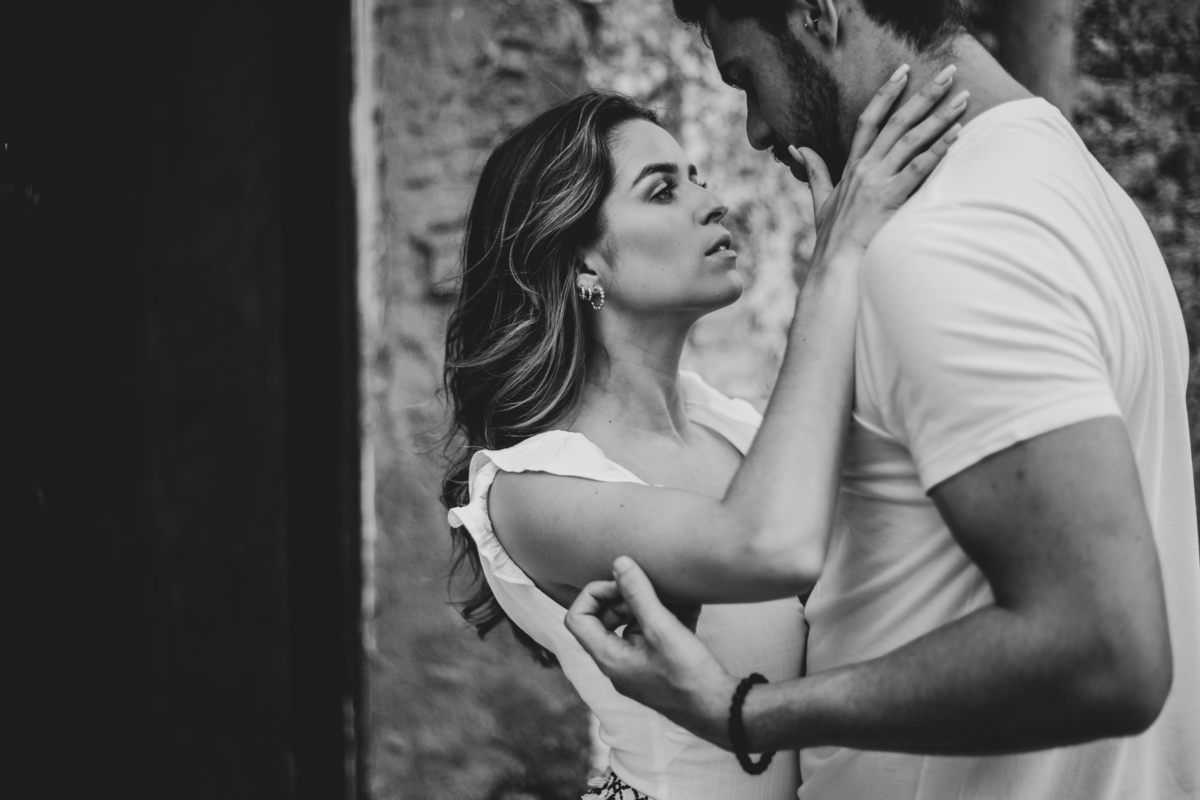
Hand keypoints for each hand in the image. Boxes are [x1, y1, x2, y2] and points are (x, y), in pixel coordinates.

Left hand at [565, 556, 737, 747]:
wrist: (722, 710)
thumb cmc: (689, 675)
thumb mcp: (661, 628)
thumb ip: (638, 593)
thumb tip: (619, 562)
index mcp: (608, 658)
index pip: (577, 618)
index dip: (594, 593)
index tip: (621, 582)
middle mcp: (618, 664)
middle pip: (604, 619)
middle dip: (624, 597)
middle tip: (648, 585)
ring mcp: (638, 667)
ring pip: (632, 625)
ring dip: (650, 604)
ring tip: (673, 591)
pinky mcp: (658, 667)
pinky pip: (654, 635)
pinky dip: (667, 617)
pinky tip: (690, 603)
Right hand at [794, 64, 968, 266]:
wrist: (836, 264)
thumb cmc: (832, 237)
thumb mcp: (820, 200)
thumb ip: (815, 171)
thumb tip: (799, 149)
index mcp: (852, 166)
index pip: (868, 119)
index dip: (886, 93)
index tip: (904, 70)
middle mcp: (866, 168)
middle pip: (897, 121)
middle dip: (925, 94)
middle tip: (949, 72)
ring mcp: (878, 182)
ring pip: (912, 139)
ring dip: (940, 116)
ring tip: (963, 98)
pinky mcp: (891, 198)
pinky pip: (919, 168)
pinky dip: (939, 149)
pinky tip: (957, 134)